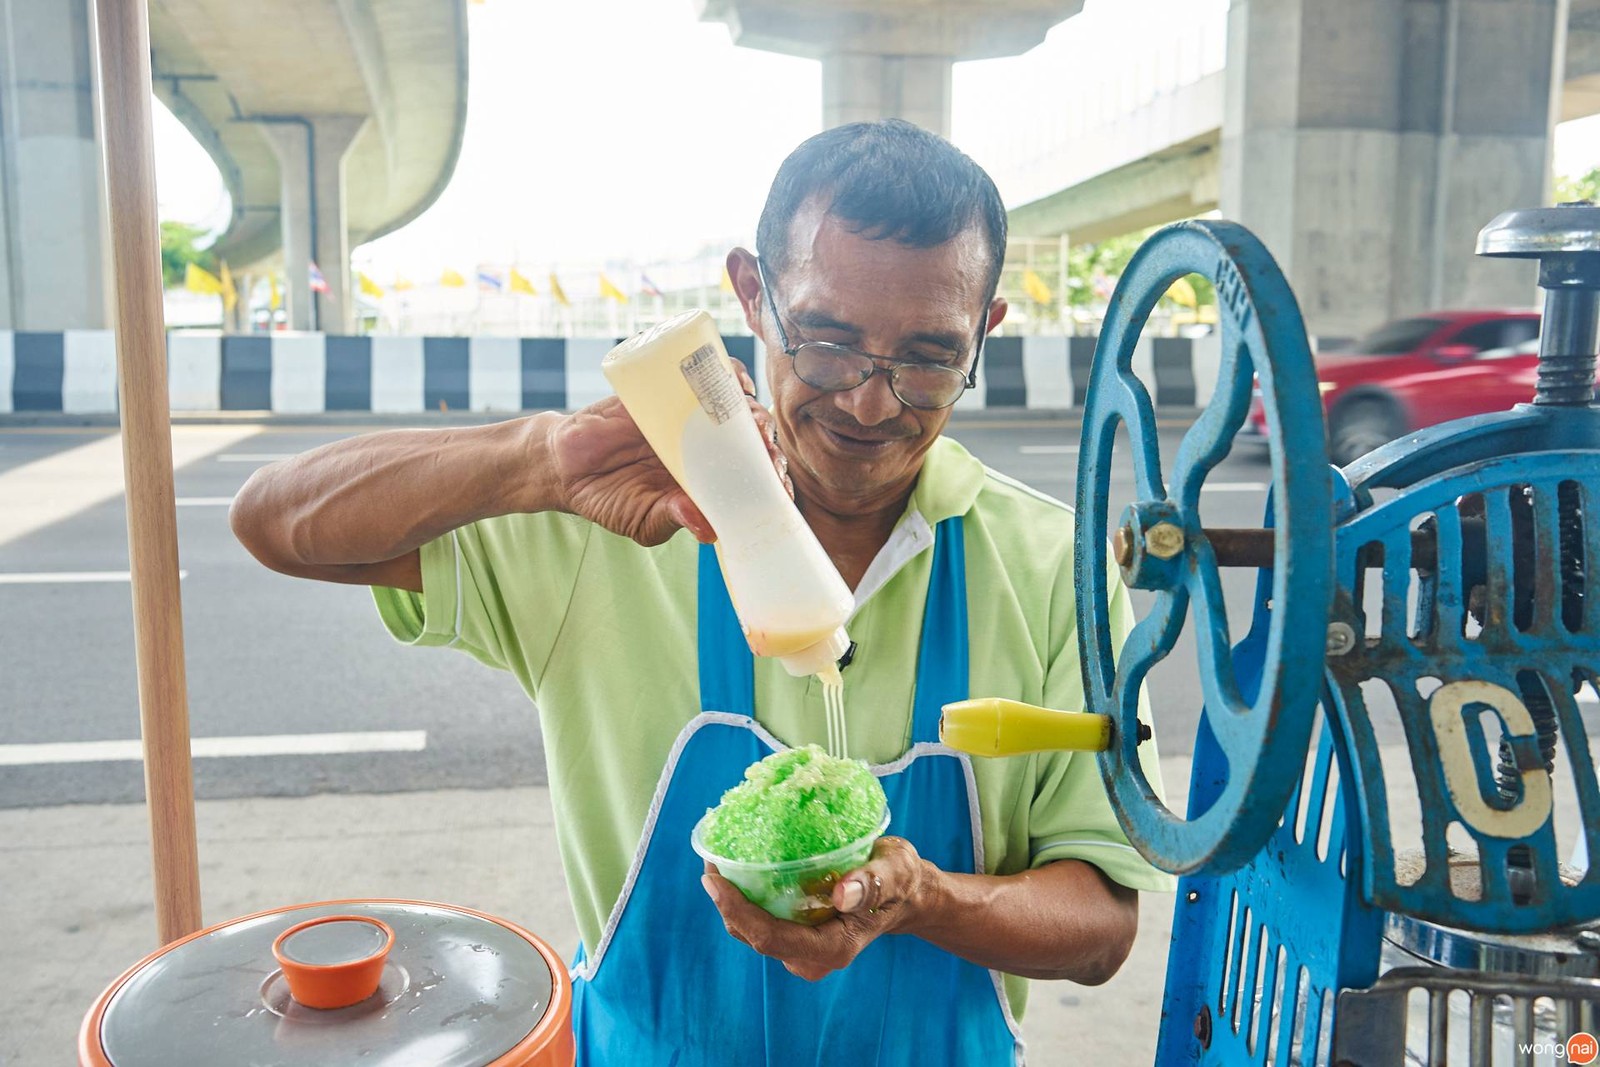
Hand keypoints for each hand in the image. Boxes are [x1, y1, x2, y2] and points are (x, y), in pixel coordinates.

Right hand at [546, 359, 785, 546]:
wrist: (566, 466)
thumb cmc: (612, 498)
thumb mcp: (644, 519)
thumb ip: (674, 519)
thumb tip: (708, 530)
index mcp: (711, 479)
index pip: (753, 477)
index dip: (771, 480)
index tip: (779, 490)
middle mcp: (709, 446)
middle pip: (753, 439)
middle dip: (768, 447)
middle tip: (769, 458)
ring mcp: (691, 416)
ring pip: (737, 404)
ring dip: (753, 412)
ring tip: (754, 426)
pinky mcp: (670, 390)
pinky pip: (706, 373)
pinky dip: (725, 374)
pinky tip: (735, 384)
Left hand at [701, 836, 932, 980]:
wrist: (905, 894)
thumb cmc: (900, 881)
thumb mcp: (895, 873)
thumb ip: (872, 884)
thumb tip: (840, 893)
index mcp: (831, 949)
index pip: (770, 938)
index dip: (736, 911)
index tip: (713, 878)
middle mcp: (810, 956)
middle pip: (753, 935)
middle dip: (726, 902)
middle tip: (710, 857)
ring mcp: (800, 948)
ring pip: (752, 929)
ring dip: (732, 898)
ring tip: (718, 857)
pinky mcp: (795, 934)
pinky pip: (761, 918)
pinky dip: (746, 895)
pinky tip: (739, 865)